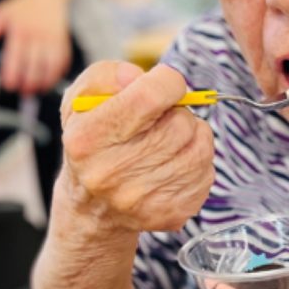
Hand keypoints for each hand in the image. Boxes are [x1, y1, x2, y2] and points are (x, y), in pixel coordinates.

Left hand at [0, 0, 71, 94]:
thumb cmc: (24, 5)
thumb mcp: (3, 12)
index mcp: (20, 29)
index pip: (15, 55)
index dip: (13, 72)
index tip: (10, 85)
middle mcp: (37, 35)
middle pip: (34, 64)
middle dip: (29, 82)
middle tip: (24, 92)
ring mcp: (52, 39)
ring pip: (50, 66)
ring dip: (45, 81)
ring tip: (38, 90)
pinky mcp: (63, 42)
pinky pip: (62, 62)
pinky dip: (57, 74)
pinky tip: (50, 81)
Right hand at [58, 60, 214, 237]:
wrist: (94, 207)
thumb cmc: (93, 144)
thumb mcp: (82, 101)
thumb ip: (106, 75)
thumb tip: (138, 76)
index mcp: (88, 139)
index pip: (148, 98)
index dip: (168, 82)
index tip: (167, 83)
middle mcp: (113, 173)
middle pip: (179, 124)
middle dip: (179, 112)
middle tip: (164, 116)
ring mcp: (144, 198)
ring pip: (199, 148)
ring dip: (192, 135)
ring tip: (171, 138)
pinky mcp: (171, 213)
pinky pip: (206, 173)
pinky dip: (198, 160)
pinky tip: (177, 161)